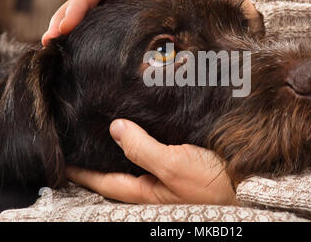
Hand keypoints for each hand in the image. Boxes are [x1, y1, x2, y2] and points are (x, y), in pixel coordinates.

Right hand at [42, 0, 259, 45]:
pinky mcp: (136, 18)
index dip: (79, 4)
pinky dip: (88, 31)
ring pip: (94, 8)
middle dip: (67, 15)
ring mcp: (132, 0)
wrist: (230, 11)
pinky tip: (77, 44)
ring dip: (71, 23)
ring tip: (54, 42)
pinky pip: (106, 20)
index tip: (64, 26)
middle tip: (50, 38)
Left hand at [66, 119, 237, 204]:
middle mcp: (152, 182)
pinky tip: (144, 121)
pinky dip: (145, 135)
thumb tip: (115, 129)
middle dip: (98, 154)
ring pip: (136, 155)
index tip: (62, 157)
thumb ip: (143, 149)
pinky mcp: (181, 159)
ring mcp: (167, 171)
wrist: (248, 184)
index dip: (82, 170)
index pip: (104, 180)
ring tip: (106, 123)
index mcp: (146, 189)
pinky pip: (156, 146)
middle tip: (80, 135)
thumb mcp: (174, 166)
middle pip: (117, 167)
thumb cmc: (213, 183)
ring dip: (122, 141)